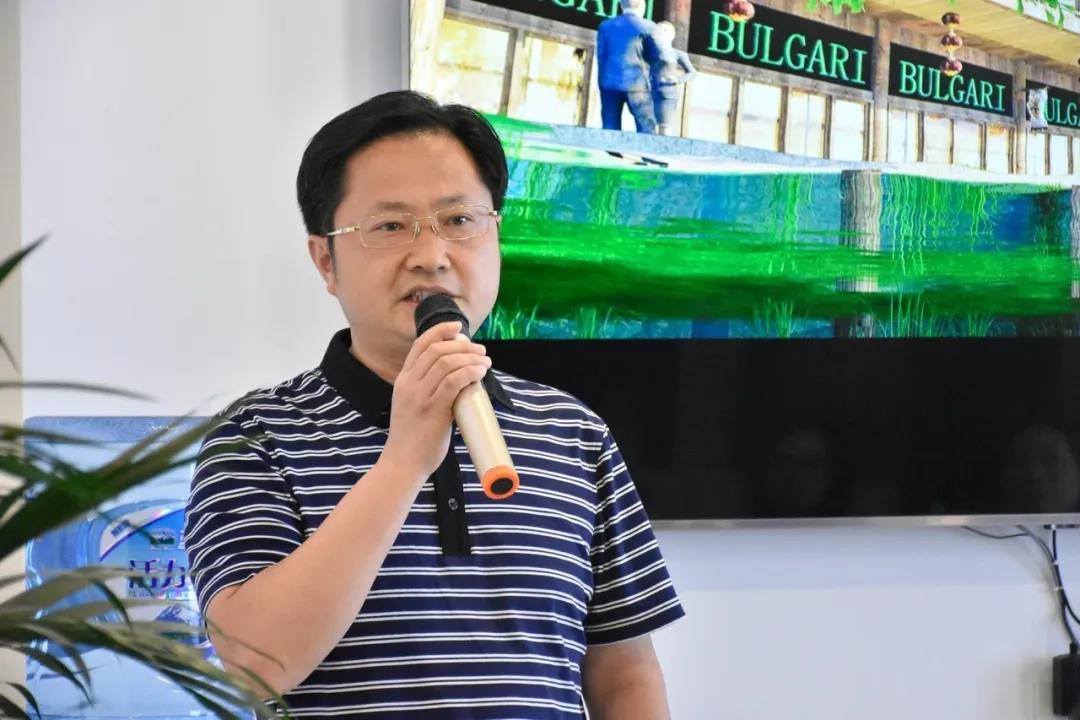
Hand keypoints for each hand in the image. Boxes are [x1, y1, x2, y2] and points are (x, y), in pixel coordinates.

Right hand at [380, 321, 490, 485]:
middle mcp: (409, 384)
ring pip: (447, 362)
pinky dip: (470, 372)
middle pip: (437, 349)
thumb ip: (428, 390)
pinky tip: (480, 373)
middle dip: (463, 345)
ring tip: (485, 362)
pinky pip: (453, 381)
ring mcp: (420, 396)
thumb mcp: (412, 405)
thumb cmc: (412, 439)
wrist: (403, 463)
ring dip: (471, 358)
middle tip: (480, 351)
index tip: (458, 327)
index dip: (440, 330)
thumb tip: (459, 379)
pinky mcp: (433, 410)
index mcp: (403, 380)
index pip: (420, 345)